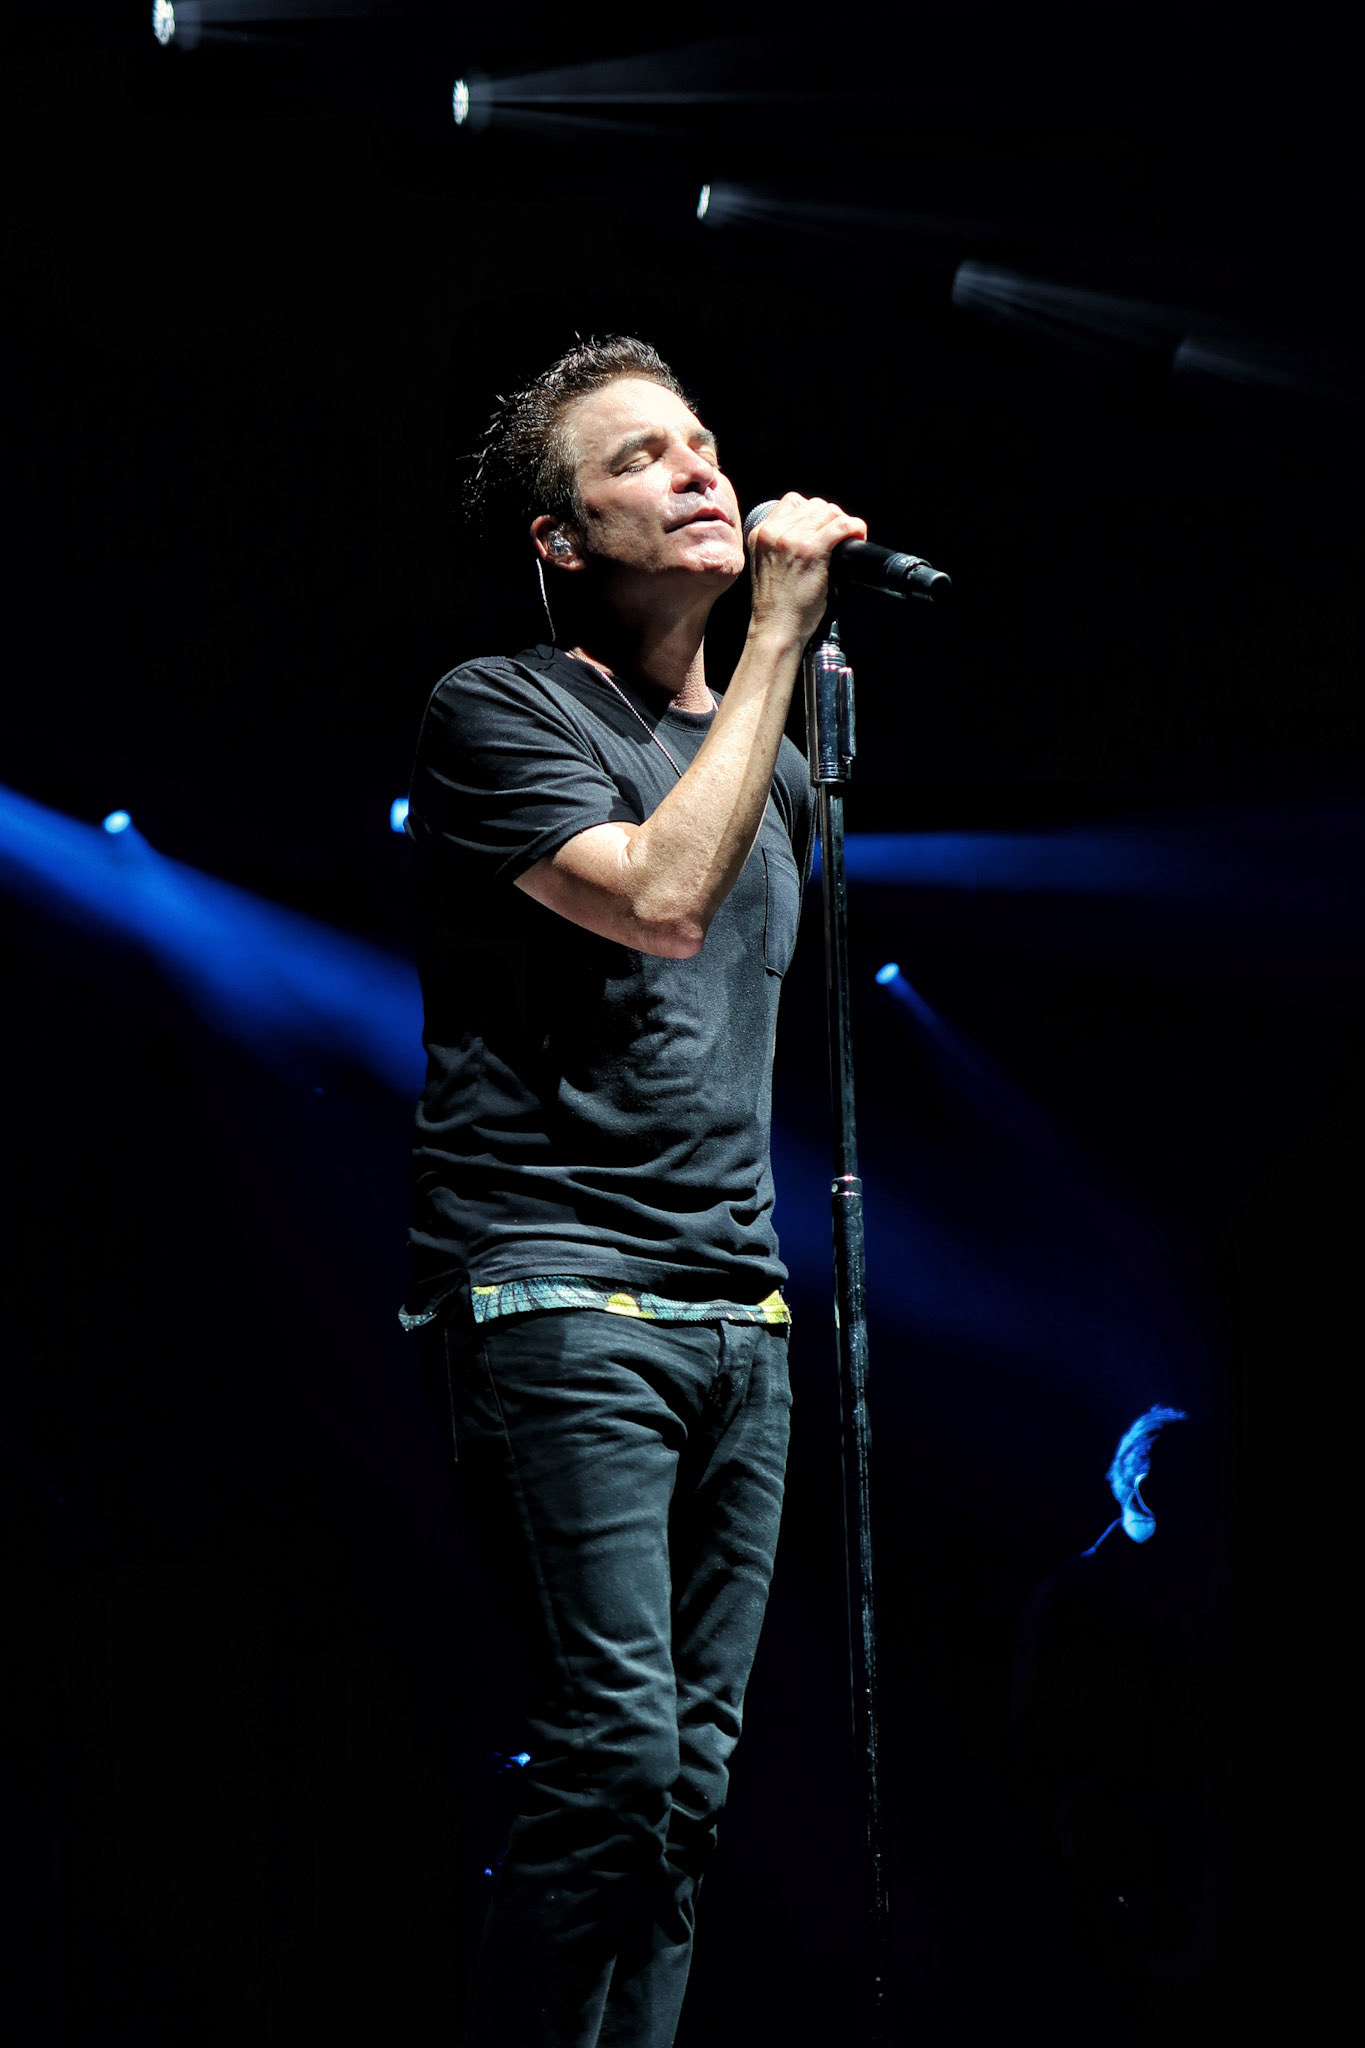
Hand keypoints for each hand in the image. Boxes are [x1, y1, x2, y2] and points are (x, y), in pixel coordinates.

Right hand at [746, 492, 867, 648]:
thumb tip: (812, 530)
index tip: (821, 528)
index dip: (812, 513)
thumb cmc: (776, 606)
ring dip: (843, 524)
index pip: (793, 502)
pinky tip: (857, 537)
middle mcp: (774, 532)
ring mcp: (793, 539)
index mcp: (760, 534)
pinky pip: (842, 526)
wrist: (776, 628)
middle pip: (814, 505)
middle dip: (830, 519)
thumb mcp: (767, 565)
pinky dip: (855, 528)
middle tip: (838, 538)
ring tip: (847, 540)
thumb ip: (780, 544)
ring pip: (829, 512)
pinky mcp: (812, 550)